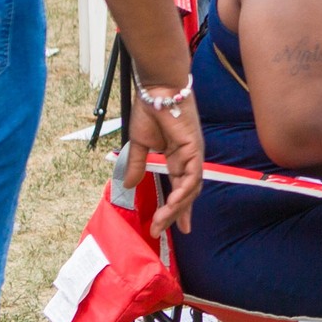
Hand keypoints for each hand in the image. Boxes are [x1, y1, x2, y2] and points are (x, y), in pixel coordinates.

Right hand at [120, 77, 204, 233]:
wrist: (156, 91)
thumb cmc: (149, 111)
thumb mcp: (139, 145)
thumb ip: (136, 165)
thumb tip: (127, 184)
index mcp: (177, 158)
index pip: (180, 188)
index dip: (177, 209)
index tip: (171, 227)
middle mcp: (188, 159)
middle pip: (186, 194)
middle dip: (175, 214)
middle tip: (160, 231)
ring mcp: (193, 155)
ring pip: (190, 189)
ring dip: (176, 208)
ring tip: (161, 222)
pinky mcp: (194, 149)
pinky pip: (192, 176)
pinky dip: (184, 192)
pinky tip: (173, 204)